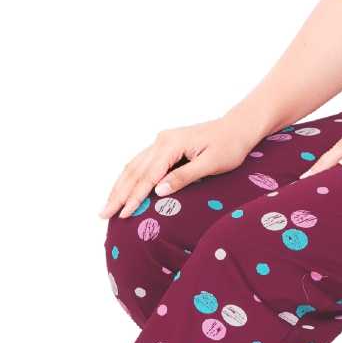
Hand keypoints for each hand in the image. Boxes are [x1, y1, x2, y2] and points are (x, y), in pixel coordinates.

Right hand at [99, 115, 260, 219]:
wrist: (238, 127)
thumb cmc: (229, 146)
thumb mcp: (212, 164)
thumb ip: (184, 176)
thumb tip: (158, 191)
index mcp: (171, 144)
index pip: (147, 176)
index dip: (134, 197)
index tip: (123, 215)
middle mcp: (162, 140)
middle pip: (134, 171)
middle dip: (118, 194)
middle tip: (103, 214)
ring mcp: (162, 141)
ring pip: (134, 166)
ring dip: (119, 186)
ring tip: (107, 206)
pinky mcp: (165, 145)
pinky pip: (141, 163)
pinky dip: (129, 178)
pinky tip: (121, 189)